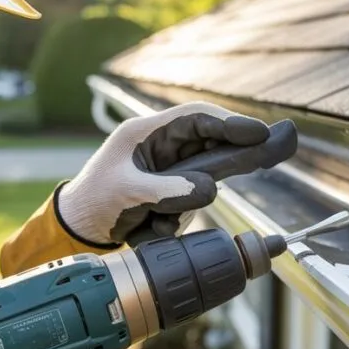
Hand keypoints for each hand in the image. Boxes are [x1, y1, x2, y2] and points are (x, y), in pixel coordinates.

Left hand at [57, 102, 270, 245]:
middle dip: (233, 151)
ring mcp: (169, 172)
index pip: (197, 118)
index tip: (258, 133)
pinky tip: (146, 230)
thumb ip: (166, 190)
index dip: (230, 122)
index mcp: (147, 133)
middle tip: (271, 150)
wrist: (78, 228)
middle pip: (211, 143)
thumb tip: (207, 189)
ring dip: (182, 206)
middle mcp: (162, 147)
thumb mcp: (125, 193)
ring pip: (204, 180)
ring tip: (152, 221)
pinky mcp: (172, 194)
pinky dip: (171, 223)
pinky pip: (190, 205)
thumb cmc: (92, 201)